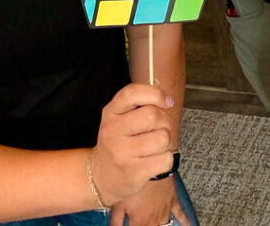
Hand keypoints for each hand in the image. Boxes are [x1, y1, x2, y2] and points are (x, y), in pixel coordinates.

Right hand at [92, 84, 177, 205]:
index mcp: (110, 112)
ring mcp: (121, 153)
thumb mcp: (120, 118)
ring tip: (154, 146)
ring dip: (166, 142)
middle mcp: (112, 131)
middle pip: (153, 116)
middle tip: (160, 129)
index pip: (132, 93)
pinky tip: (153, 160)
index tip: (166, 101)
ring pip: (163, 138)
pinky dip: (165, 159)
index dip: (155, 94)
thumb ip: (141, 103)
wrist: (101, 176)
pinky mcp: (133, 172)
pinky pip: (165, 159)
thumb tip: (168, 99)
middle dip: (165, 121)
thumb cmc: (119, 142)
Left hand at [109, 177, 186, 225]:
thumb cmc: (135, 184)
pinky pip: (180, 213)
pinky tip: (187, 224)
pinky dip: (184, 220)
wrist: (153, 168)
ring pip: (166, 225)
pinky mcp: (172, 201)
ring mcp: (165, 211)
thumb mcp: (120, 202)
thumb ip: (116, 220)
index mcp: (140, 222)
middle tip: (144, 224)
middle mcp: (154, 220)